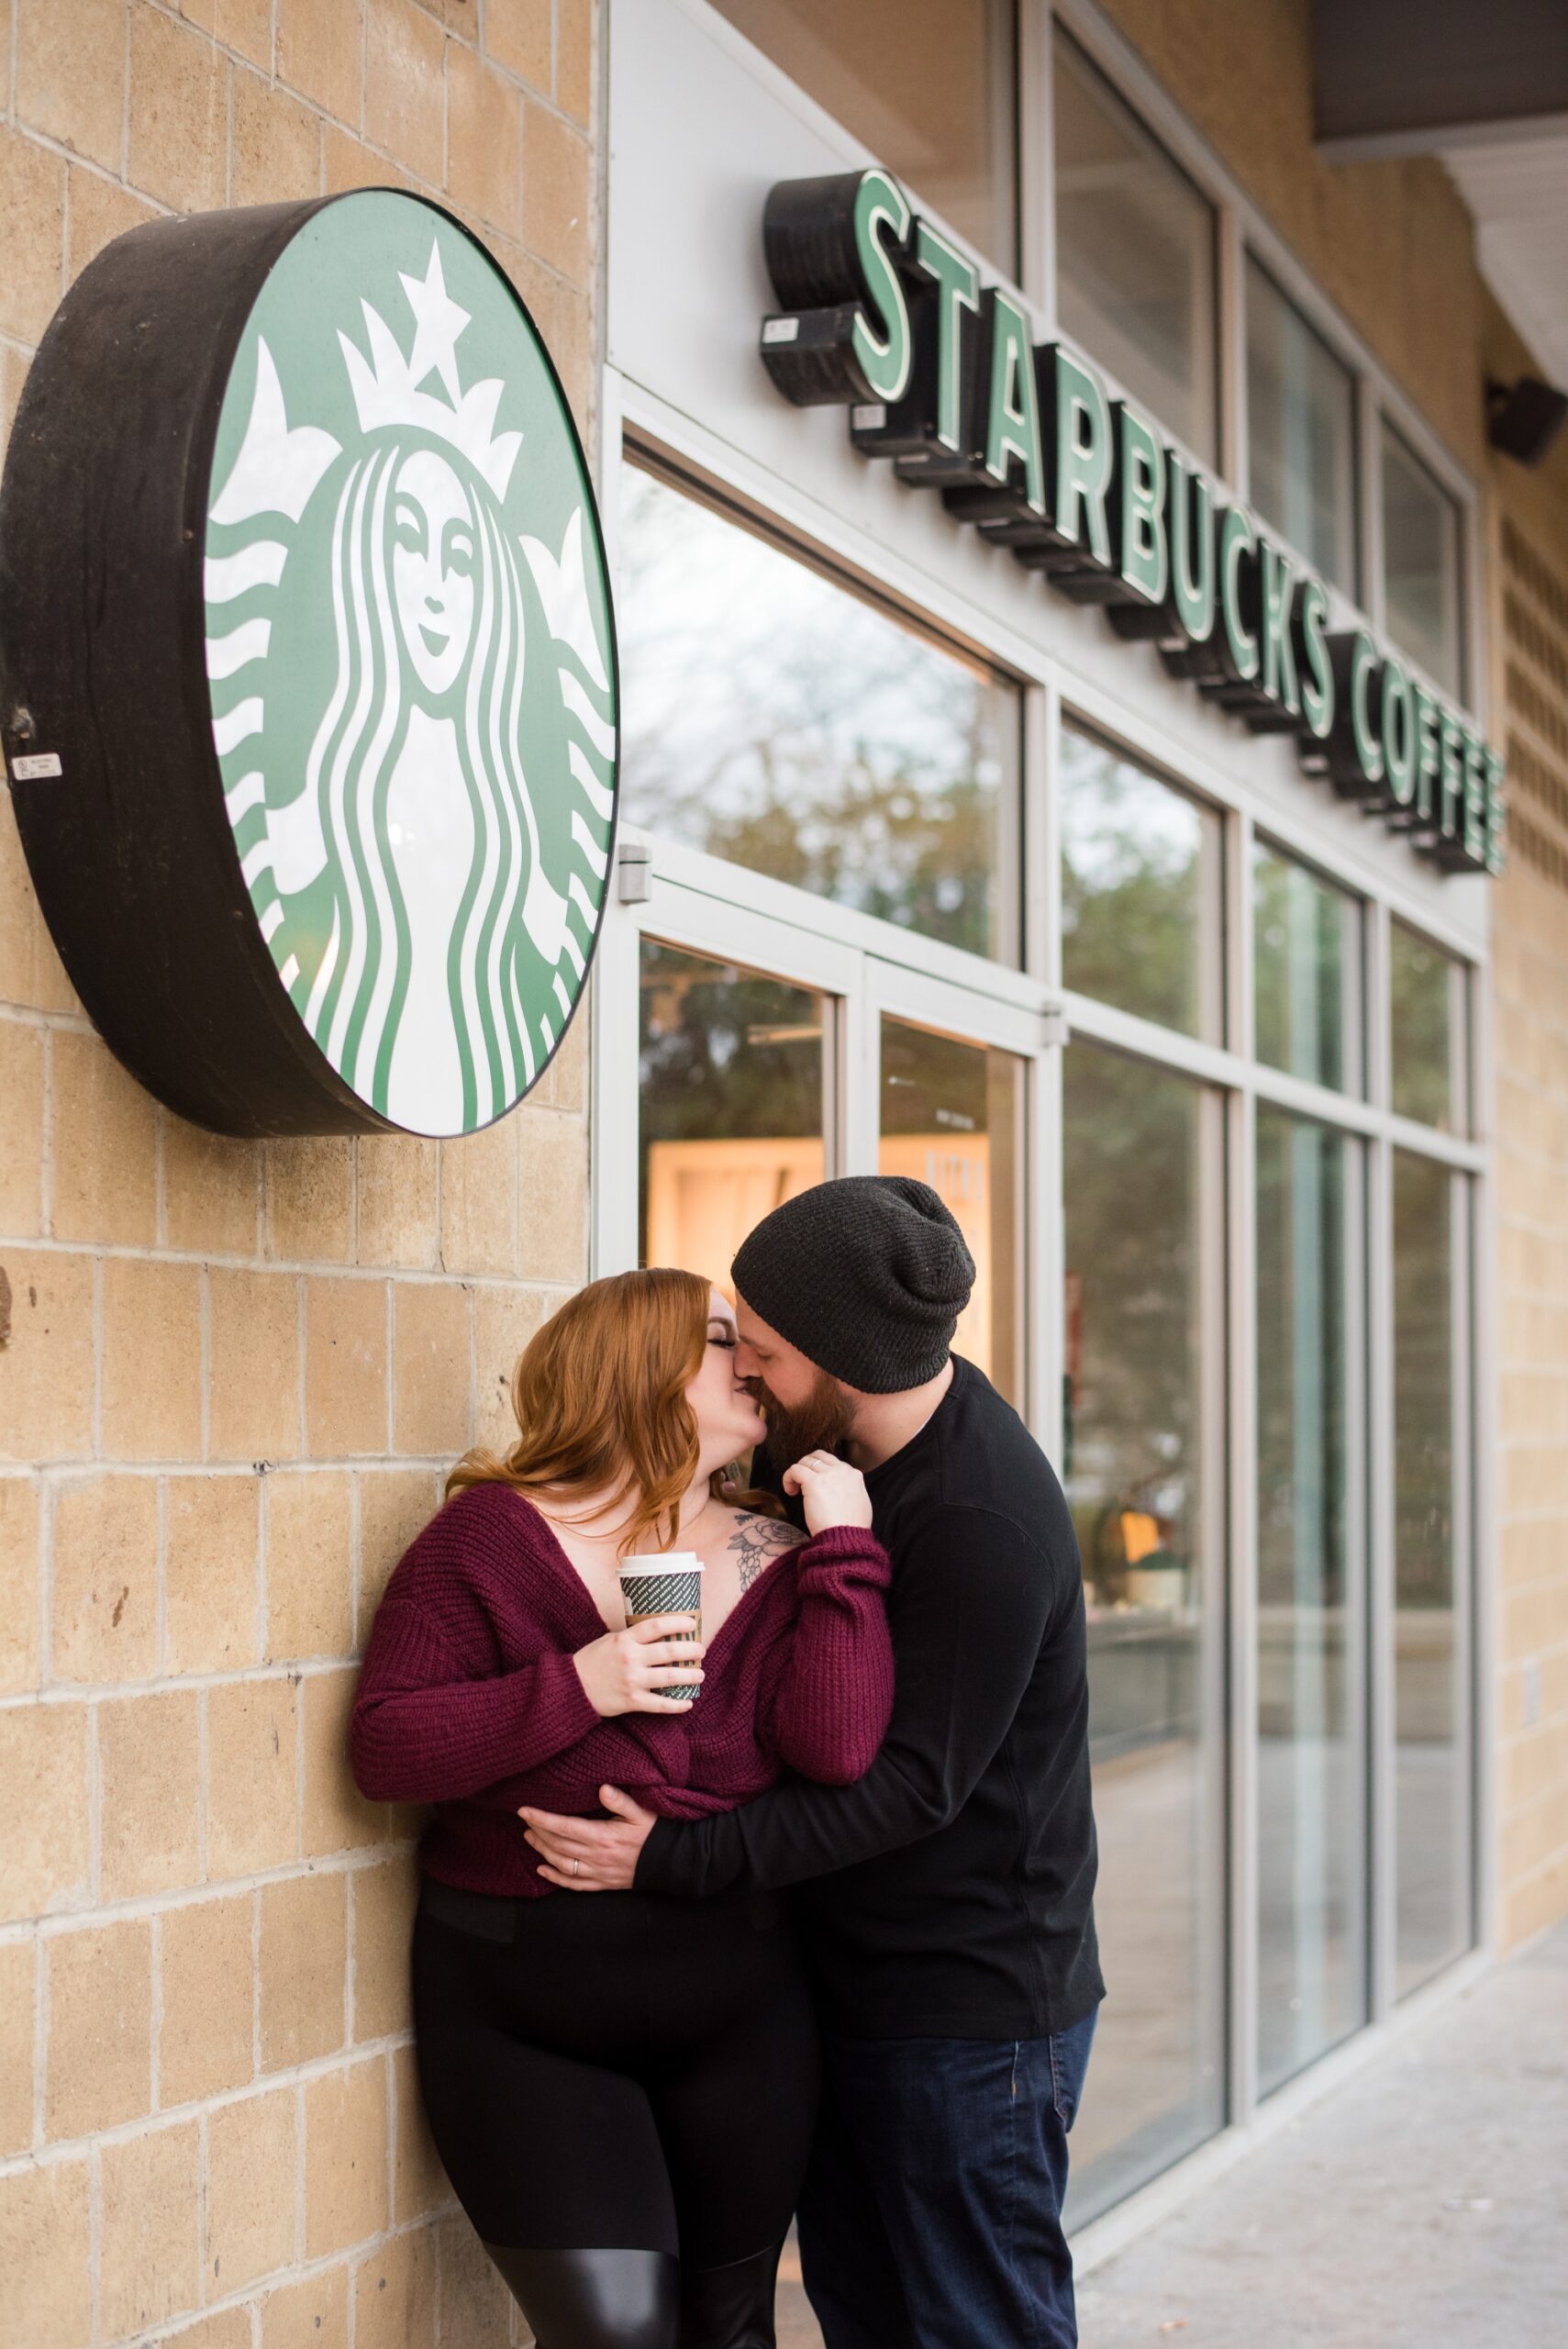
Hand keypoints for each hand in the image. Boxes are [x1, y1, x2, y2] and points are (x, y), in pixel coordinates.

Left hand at [521, 1787, 655, 1889]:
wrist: (670, 1862)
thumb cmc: (654, 1833)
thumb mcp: (641, 1812)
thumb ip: (621, 1801)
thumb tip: (602, 1788)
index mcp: (603, 1837)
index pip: (564, 1827)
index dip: (542, 1819)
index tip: (524, 1810)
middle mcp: (596, 1857)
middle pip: (558, 1845)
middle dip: (538, 1832)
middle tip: (524, 1820)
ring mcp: (597, 1872)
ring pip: (561, 1864)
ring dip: (542, 1851)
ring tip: (529, 1837)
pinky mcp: (601, 1883)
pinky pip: (573, 1884)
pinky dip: (555, 1878)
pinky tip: (543, 1870)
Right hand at [572, 1614, 704, 1716]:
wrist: (572, 1687)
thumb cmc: (592, 1661)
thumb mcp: (609, 1640)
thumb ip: (631, 1637)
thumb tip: (659, 1633)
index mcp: (624, 1640)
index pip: (656, 1626)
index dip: (677, 1622)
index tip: (692, 1623)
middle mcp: (630, 1658)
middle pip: (668, 1651)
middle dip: (690, 1650)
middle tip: (701, 1650)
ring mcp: (632, 1681)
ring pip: (669, 1677)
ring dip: (689, 1676)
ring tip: (700, 1675)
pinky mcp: (632, 1701)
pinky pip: (660, 1704)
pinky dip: (676, 1705)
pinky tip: (688, 1702)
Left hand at [782, 1450, 873, 1533]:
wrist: (845, 1538)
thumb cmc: (851, 1529)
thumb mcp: (860, 1505)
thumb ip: (850, 1492)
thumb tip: (840, 1492)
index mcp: (854, 1475)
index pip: (833, 1463)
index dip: (821, 1473)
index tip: (816, 1488)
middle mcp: (842, 1470)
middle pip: (819, 1456)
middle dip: (808, 1466)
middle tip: (802, 1482)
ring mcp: (828, 1474)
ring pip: (806, 1461)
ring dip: (797, 1473)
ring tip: (795, 1490)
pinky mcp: (813, 1481)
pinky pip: (794, 1469)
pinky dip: (788, 1478)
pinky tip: (790, 1492)